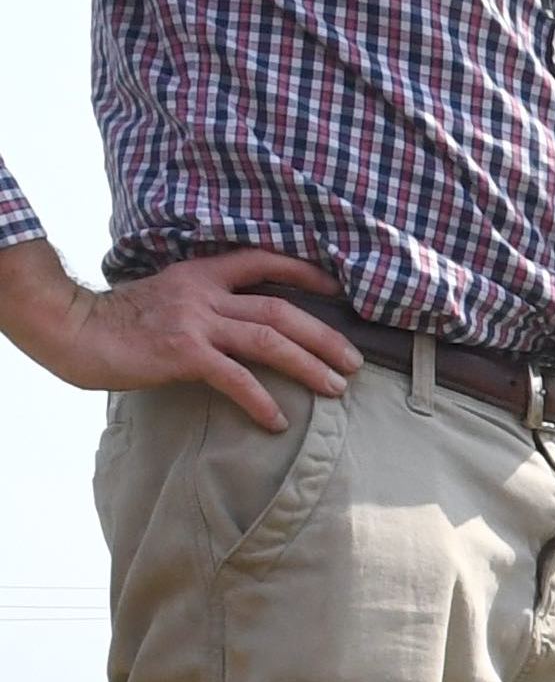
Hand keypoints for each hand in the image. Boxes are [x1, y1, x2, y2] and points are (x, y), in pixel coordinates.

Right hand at [0, 247, 358, 431]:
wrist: (72, 329)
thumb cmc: (118, 321)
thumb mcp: (167, 295)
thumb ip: (204, 302)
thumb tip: (240, 321)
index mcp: (202, 273)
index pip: (264, 261)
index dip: (306, 273)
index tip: (338, 288)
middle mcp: (205, 294)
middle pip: (282, 310)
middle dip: (324, 336)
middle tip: (354, 361)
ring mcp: (196, 322)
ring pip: (270, 341)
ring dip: (309, 365)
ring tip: (337, 387)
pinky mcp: (183, 353)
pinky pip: (236, 379)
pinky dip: (262, 400)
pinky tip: (278, 420)